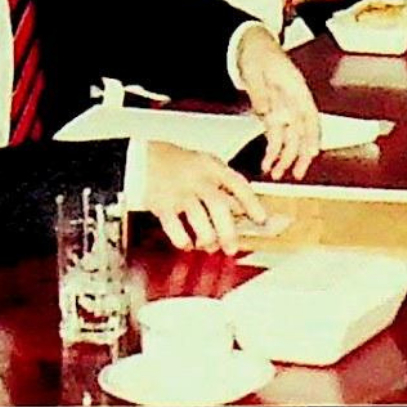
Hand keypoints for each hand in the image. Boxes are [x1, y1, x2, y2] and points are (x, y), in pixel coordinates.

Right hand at [140, 141, 264, 253]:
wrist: (144, 158)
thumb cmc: (181, 166)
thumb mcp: (207, 166)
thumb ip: (224, 186)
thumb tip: (242, 211)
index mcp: (212, 168)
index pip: (237, 184)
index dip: (252, 202)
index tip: (261, 219)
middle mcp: (197, 179)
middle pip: (218, 205)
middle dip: (228, 231)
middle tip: (232, 248)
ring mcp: (179, 191)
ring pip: (198, 218)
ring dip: (207, 238)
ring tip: (210, 246)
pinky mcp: (161, 204)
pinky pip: (174, 226)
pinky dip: (183, 240)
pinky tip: (188, 244)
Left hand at [235, 26, 321, 179]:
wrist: (250, 45)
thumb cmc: (258, 53)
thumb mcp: (256, 69)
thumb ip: (260, 92)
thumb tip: (265, 112)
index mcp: (295, 88)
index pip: (310, 115)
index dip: (314, 134)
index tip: (314, 151)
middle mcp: (293, 102)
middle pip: (303, 132)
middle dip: (302, 155)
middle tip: (298, 173)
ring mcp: (284, 109)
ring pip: (290, 139)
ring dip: (285, 158)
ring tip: (277, 174)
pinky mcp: (273, 114)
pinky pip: (276, 137)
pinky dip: (273, 151)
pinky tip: (267, 163)